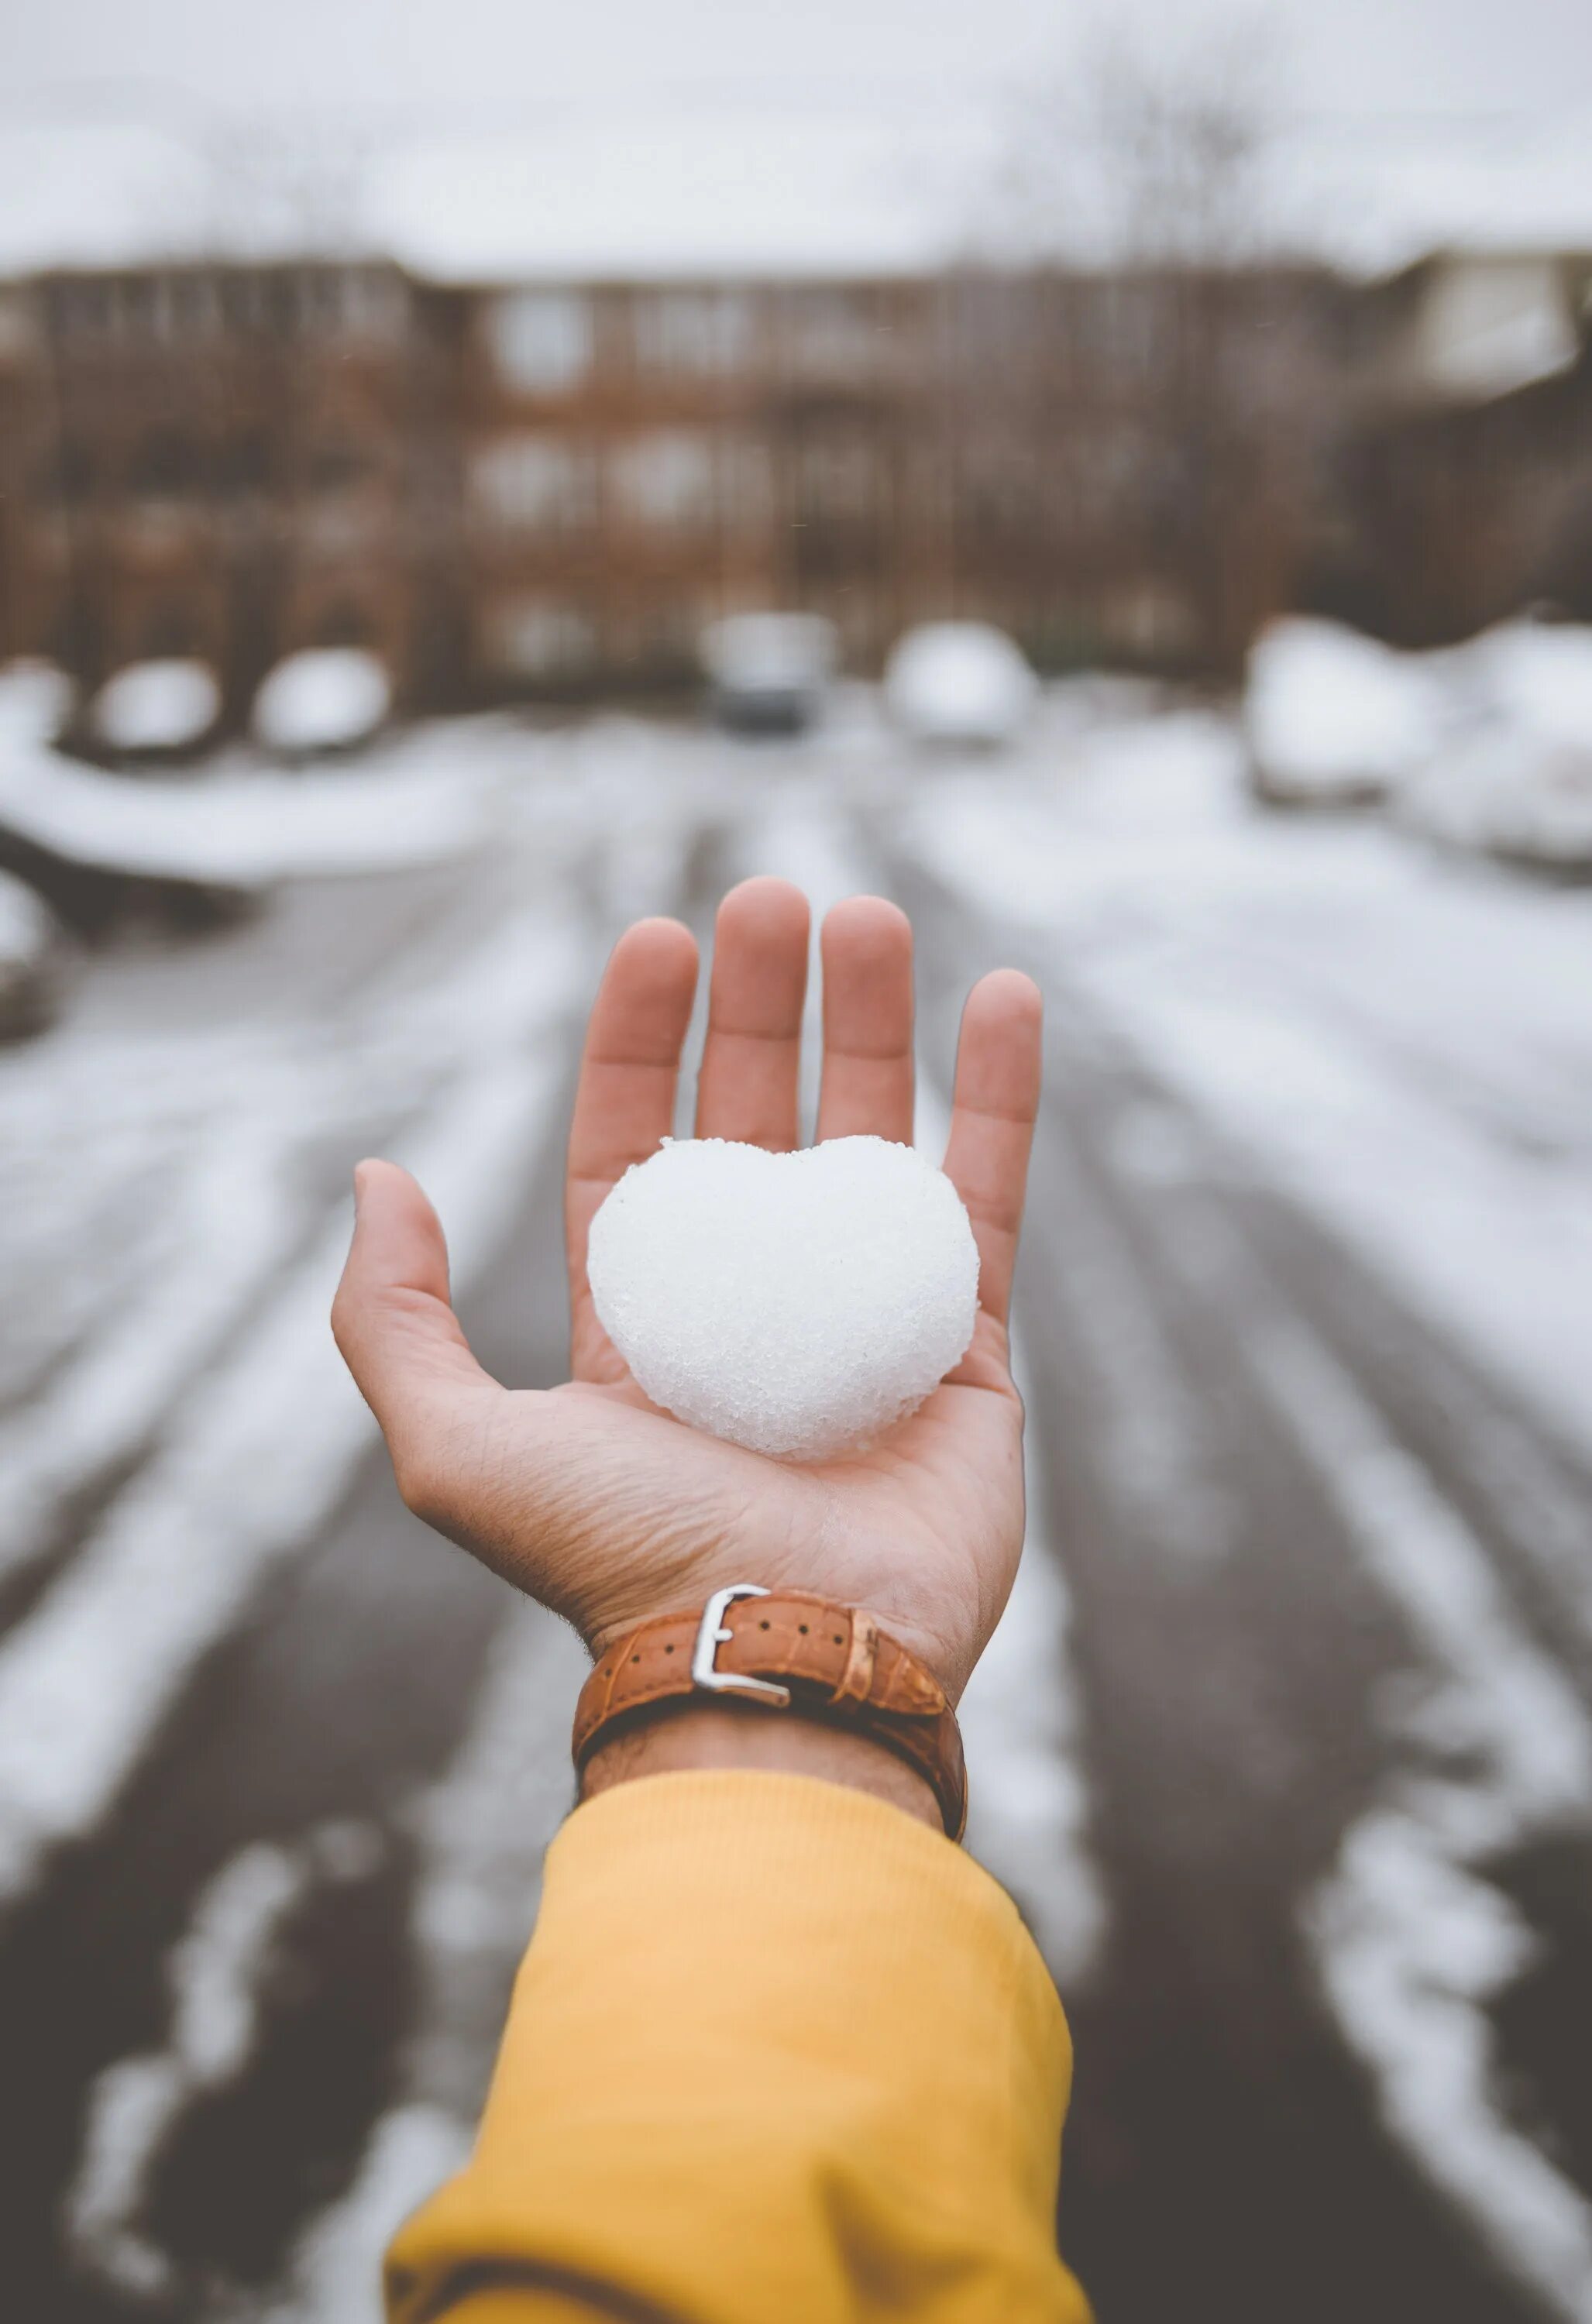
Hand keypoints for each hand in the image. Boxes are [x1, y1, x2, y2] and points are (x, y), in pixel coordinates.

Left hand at [333, 879, 1040, 1708]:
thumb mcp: (453, 1449)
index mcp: (636, 1331)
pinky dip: (1001, 1096)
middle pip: (758, 1122)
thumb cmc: (616, 1562)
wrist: (779, 1662)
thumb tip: (377, 1177)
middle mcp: (750, 1318)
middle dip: (761, 1006)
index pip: (636, 1151)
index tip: (657, 938)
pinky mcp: (967, 1355)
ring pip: (874, 1141)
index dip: (639, 1043)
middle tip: (773, 897)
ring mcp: (863, 1329)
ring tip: (865, 913)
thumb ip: (393, 1318)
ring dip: (873, 1022)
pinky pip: (990, 1201)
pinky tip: (1003, 991)